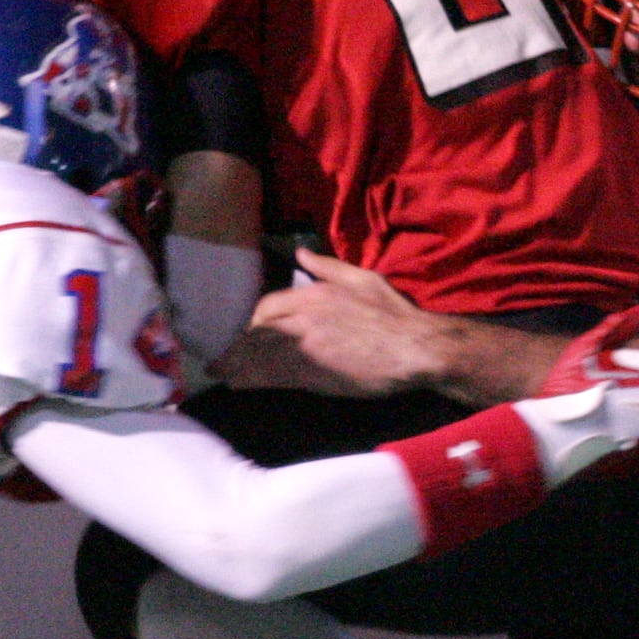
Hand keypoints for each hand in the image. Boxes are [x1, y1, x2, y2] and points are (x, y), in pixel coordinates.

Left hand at [214, 248, 449, 396]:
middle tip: (223, 360)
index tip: (250, 334)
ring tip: (223, 374)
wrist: (415, 347)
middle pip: (258, 331)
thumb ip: (328, 266)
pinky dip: (253, 379)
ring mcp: (306, 345)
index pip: (268, 305)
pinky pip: (274, 375)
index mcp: (314, 293)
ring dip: (238, 365)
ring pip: (260, 354)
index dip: (255, 322)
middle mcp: (304, 316)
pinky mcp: (313, 372)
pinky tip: (241, 384)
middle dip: (238, 347)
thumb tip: (301, 253)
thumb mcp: (362, 278)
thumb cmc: (396, 314)